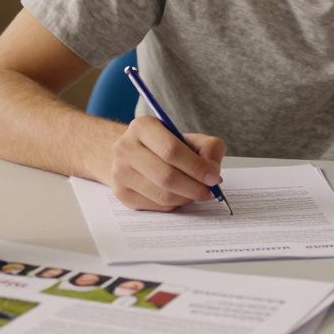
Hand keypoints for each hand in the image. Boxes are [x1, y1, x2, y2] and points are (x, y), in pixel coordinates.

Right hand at [109, 116, 225, 210]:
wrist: (132, 153)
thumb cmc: (165, 145)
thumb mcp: (188, 137)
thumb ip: (208, 148)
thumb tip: (212, 171)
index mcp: (143, 127)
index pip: (171, 150)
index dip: (196, 167)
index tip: (213, 177)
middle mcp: (126, 148)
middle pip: (166, 176)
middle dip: (194, 188)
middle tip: (210, 191)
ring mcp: (120, 172)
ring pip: (162, 195)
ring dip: (186, 198)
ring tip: (197, 193)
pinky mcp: (121, 193)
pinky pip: (155, 206)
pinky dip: (174, 205)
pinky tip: (180, 196)